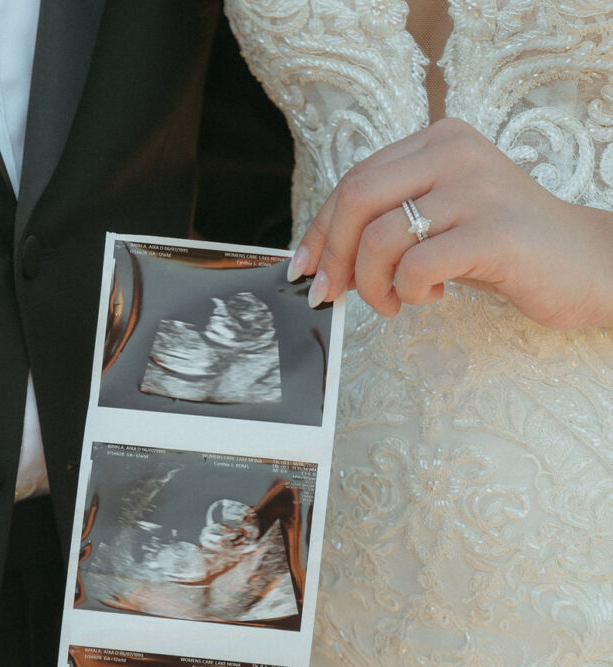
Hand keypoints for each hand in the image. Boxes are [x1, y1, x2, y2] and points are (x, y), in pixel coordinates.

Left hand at [289, 118, 612, 329]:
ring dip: (372, 285)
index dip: (320, 229)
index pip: (354, 179)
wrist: (585, 263)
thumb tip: (323, 261)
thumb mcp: (442, 221)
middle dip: (334, 256)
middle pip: (356, 197)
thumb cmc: (505, 248)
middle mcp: (454, 153)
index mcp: (438, 141)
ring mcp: (475, 189)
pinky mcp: (492, 233)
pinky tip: (430, 296)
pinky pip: (415, 266)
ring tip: (394, 302)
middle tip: (332, 294)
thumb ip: (390, 224)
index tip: (304, 268)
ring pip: (380, 237)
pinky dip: (408, 292)